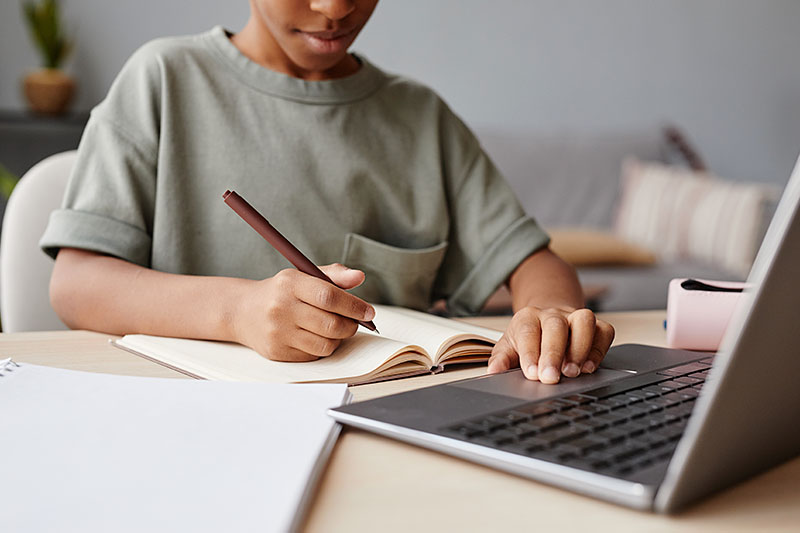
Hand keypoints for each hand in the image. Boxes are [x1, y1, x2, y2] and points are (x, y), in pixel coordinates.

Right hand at [233, 263, 374, 361]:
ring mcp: (277, 332)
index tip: (369, 312)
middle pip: (331, 324)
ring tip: (335, 328)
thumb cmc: (281, 292)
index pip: (329, 296)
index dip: (354, 306)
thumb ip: (334, 276)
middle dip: (351, 325)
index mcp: (290, 283)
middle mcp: (281, 308)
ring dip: (338, 338)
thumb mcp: (303, 275)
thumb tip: (360, 276)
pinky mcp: (277, 352)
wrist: (243, 311)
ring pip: (326, 344)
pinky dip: (322, 347)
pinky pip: (314, 355)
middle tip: (354, 322)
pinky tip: (316, 336)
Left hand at [487, 306, 613, 383]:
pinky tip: (589, 367)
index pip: (528, 332)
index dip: (531, 353)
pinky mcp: (597, 326)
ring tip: (572, 372)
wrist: (548, 319)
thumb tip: (493, 372)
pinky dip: (599, 349)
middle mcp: (553, 314)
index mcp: (528, 318)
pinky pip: (604, 331)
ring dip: (580, 348)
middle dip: (554, 353)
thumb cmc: (528, 338)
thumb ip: (501, 360)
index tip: (532, 374)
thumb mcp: (508, 347)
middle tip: (551, 378)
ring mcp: (576, 318)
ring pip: (584, 322)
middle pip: (556, 326)